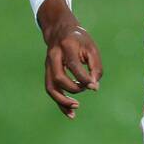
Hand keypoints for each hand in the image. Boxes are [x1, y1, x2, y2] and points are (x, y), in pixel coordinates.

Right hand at [37, 0, 103, 118]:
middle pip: (58, 78)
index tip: (94, 87)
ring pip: (51, 87)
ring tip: (76, 109)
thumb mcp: (92, 48)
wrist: (60, 30)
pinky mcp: (48, 73)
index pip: (73, 66)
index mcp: (66, 47)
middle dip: (73, 88)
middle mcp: (54, 56)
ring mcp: (48, 65)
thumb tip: (94, 87)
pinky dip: (60, 103)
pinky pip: (51, 90)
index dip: (83, 78)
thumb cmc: (80, 40)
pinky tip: (70, 113)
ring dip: (62, 101)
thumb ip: (96, 66)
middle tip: (86, 89)